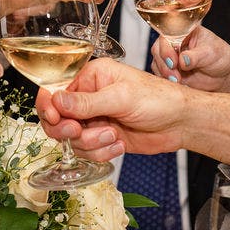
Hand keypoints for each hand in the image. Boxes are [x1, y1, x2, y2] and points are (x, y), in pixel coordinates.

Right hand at [36, 58, 188, 160]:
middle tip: (79, 132)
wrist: (180, 123)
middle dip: (69, 130)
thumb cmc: (158, 100)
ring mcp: (94, 119)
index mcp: (91, 77)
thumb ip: (87, 102)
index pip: (54, 91)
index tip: (56, 120)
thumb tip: (56, 101)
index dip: (49, 108)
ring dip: (91, 143)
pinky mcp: (102, 138)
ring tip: (114, 135)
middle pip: (56, 119)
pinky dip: (101, 153)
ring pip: (72, 139)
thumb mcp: (121, 98)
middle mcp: (89, 97)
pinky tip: (120, 144)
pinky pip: (86, 151)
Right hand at [151, 27, 229, 93]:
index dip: (166, 48)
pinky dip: (166, 80)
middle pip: (157, 50)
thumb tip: (183, 60)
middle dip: (164, 64)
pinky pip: (160, 76)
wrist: (224, 74)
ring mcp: (170, 57)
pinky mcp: (170, 71)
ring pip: (157, 64)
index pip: (167, 36)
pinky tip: (178, 84)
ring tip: (178, 81)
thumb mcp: (210, 53)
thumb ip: (196, 56)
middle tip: (175, 76)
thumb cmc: (220, 57)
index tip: (174, 62)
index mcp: (183, 31)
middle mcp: (174, 43)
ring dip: (164, 74)